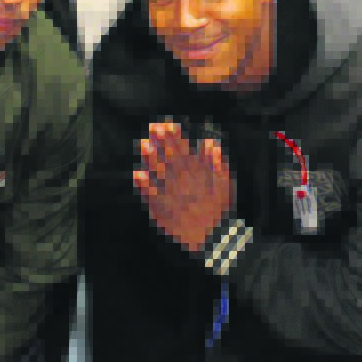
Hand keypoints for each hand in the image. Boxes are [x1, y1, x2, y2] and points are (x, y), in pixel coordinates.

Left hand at [134, 122, 234, 253]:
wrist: (210, 237)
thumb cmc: (217, 208)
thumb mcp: (224, 183)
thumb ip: (216, 162)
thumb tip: (210, 143)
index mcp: (196, 172)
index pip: (183, 150)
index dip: (174, 136)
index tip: (166, 124)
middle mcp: (182, 180)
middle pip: (169, 157)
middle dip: (161, 142)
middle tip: (153, 128)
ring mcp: (170, 193)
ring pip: (158, 172)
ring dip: (150, 158)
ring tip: (143, 144)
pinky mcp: (161, 208)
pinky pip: (150, 194)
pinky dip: (143, 184)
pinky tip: (137, 173)